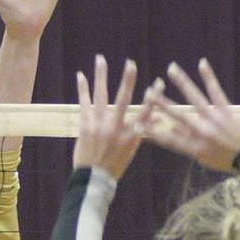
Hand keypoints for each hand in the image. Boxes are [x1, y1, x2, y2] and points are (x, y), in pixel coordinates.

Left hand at [73, 55, 147, 179]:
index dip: (153, 98)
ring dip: (101, 75)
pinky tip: (81, 75)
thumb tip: (155, 118)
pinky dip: (82, 89)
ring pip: (101, 96)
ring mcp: (100, 126)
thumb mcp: (132, 151)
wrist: (93, 180)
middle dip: (127, 80)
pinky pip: (84, 103)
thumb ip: (141, 132)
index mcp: (131, 136)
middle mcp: (116, 129)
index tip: (158, 83)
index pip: (146, 113)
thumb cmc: (114, 166)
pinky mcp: (85, 126)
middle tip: (130, 62)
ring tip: (101, 59)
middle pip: (124, 100)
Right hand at [140, 58, 239, 171]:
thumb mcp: (204, 159)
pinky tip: (202, 63)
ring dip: (181, 81)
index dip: (151, 132)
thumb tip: (171, 128)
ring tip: (171, 69)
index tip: (137, 124)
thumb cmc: (227, 160)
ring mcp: (215, 119)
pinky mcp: (227, 110)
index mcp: (195, 148)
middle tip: (149, 91)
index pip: (168, 139)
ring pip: (194, 97)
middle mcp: (202, 132)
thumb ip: (187, 144)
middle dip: (161, 102)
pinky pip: (216, 90)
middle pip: (177, 115)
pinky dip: (208, 76)